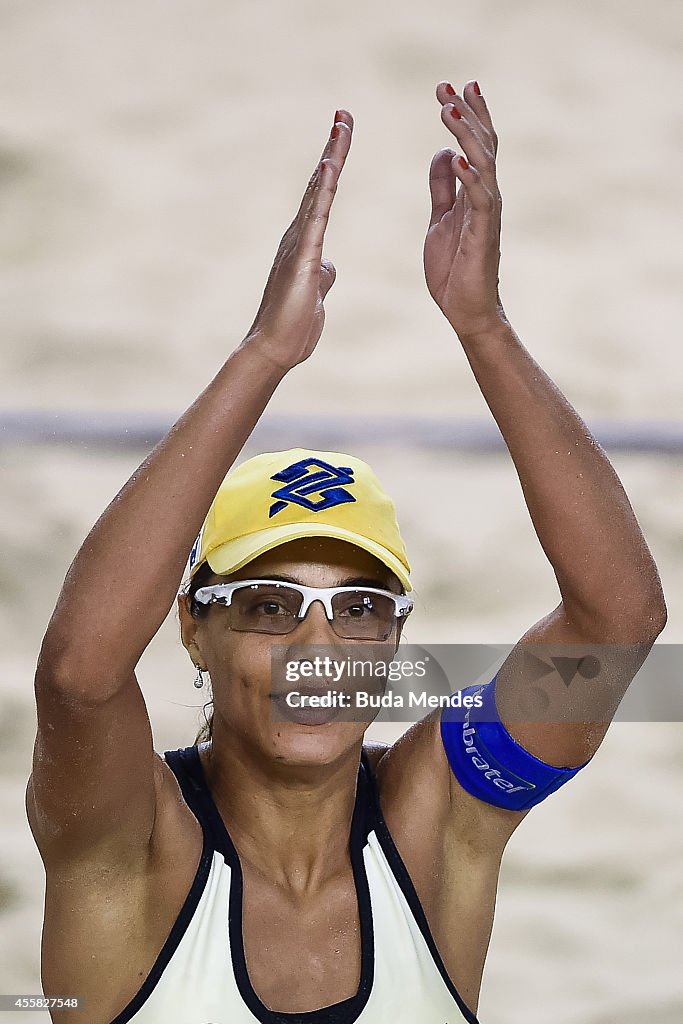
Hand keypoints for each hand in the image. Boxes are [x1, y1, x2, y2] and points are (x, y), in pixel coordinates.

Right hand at [245, 110, 352, 370]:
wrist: (275, 349)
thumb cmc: (293, 325)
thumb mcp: (316, 293)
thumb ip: (322, 274)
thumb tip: (327, 266)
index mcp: (306, 242)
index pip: (323, 196)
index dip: (334, 164)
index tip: (343, 136)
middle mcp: (299, 235)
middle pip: (320, 183)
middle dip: (333, 148)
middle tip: (344, 115)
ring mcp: (299, 244)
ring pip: (318, 193)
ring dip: (331, 159)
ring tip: (342, 127)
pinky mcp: (303, 259)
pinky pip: (316, 218)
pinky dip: (324, 191)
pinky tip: (331, 167)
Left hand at [423, 81, 506, 341]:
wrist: (466, 311)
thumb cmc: (455, 270)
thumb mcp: (440, 219)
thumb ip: (442, 187)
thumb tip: (442, 152)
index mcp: (473, 192)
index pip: (473, 144)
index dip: (465, 114)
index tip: (449, 86)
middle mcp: (485, 197)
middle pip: (481, 145)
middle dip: (465, 114)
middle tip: (445, 87)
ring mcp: (486, 215)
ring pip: (482, 165)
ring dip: (465, 136)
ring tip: (448, 111)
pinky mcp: (482, 234)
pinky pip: (480, 200)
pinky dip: (469, 178)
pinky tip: (457, 158)